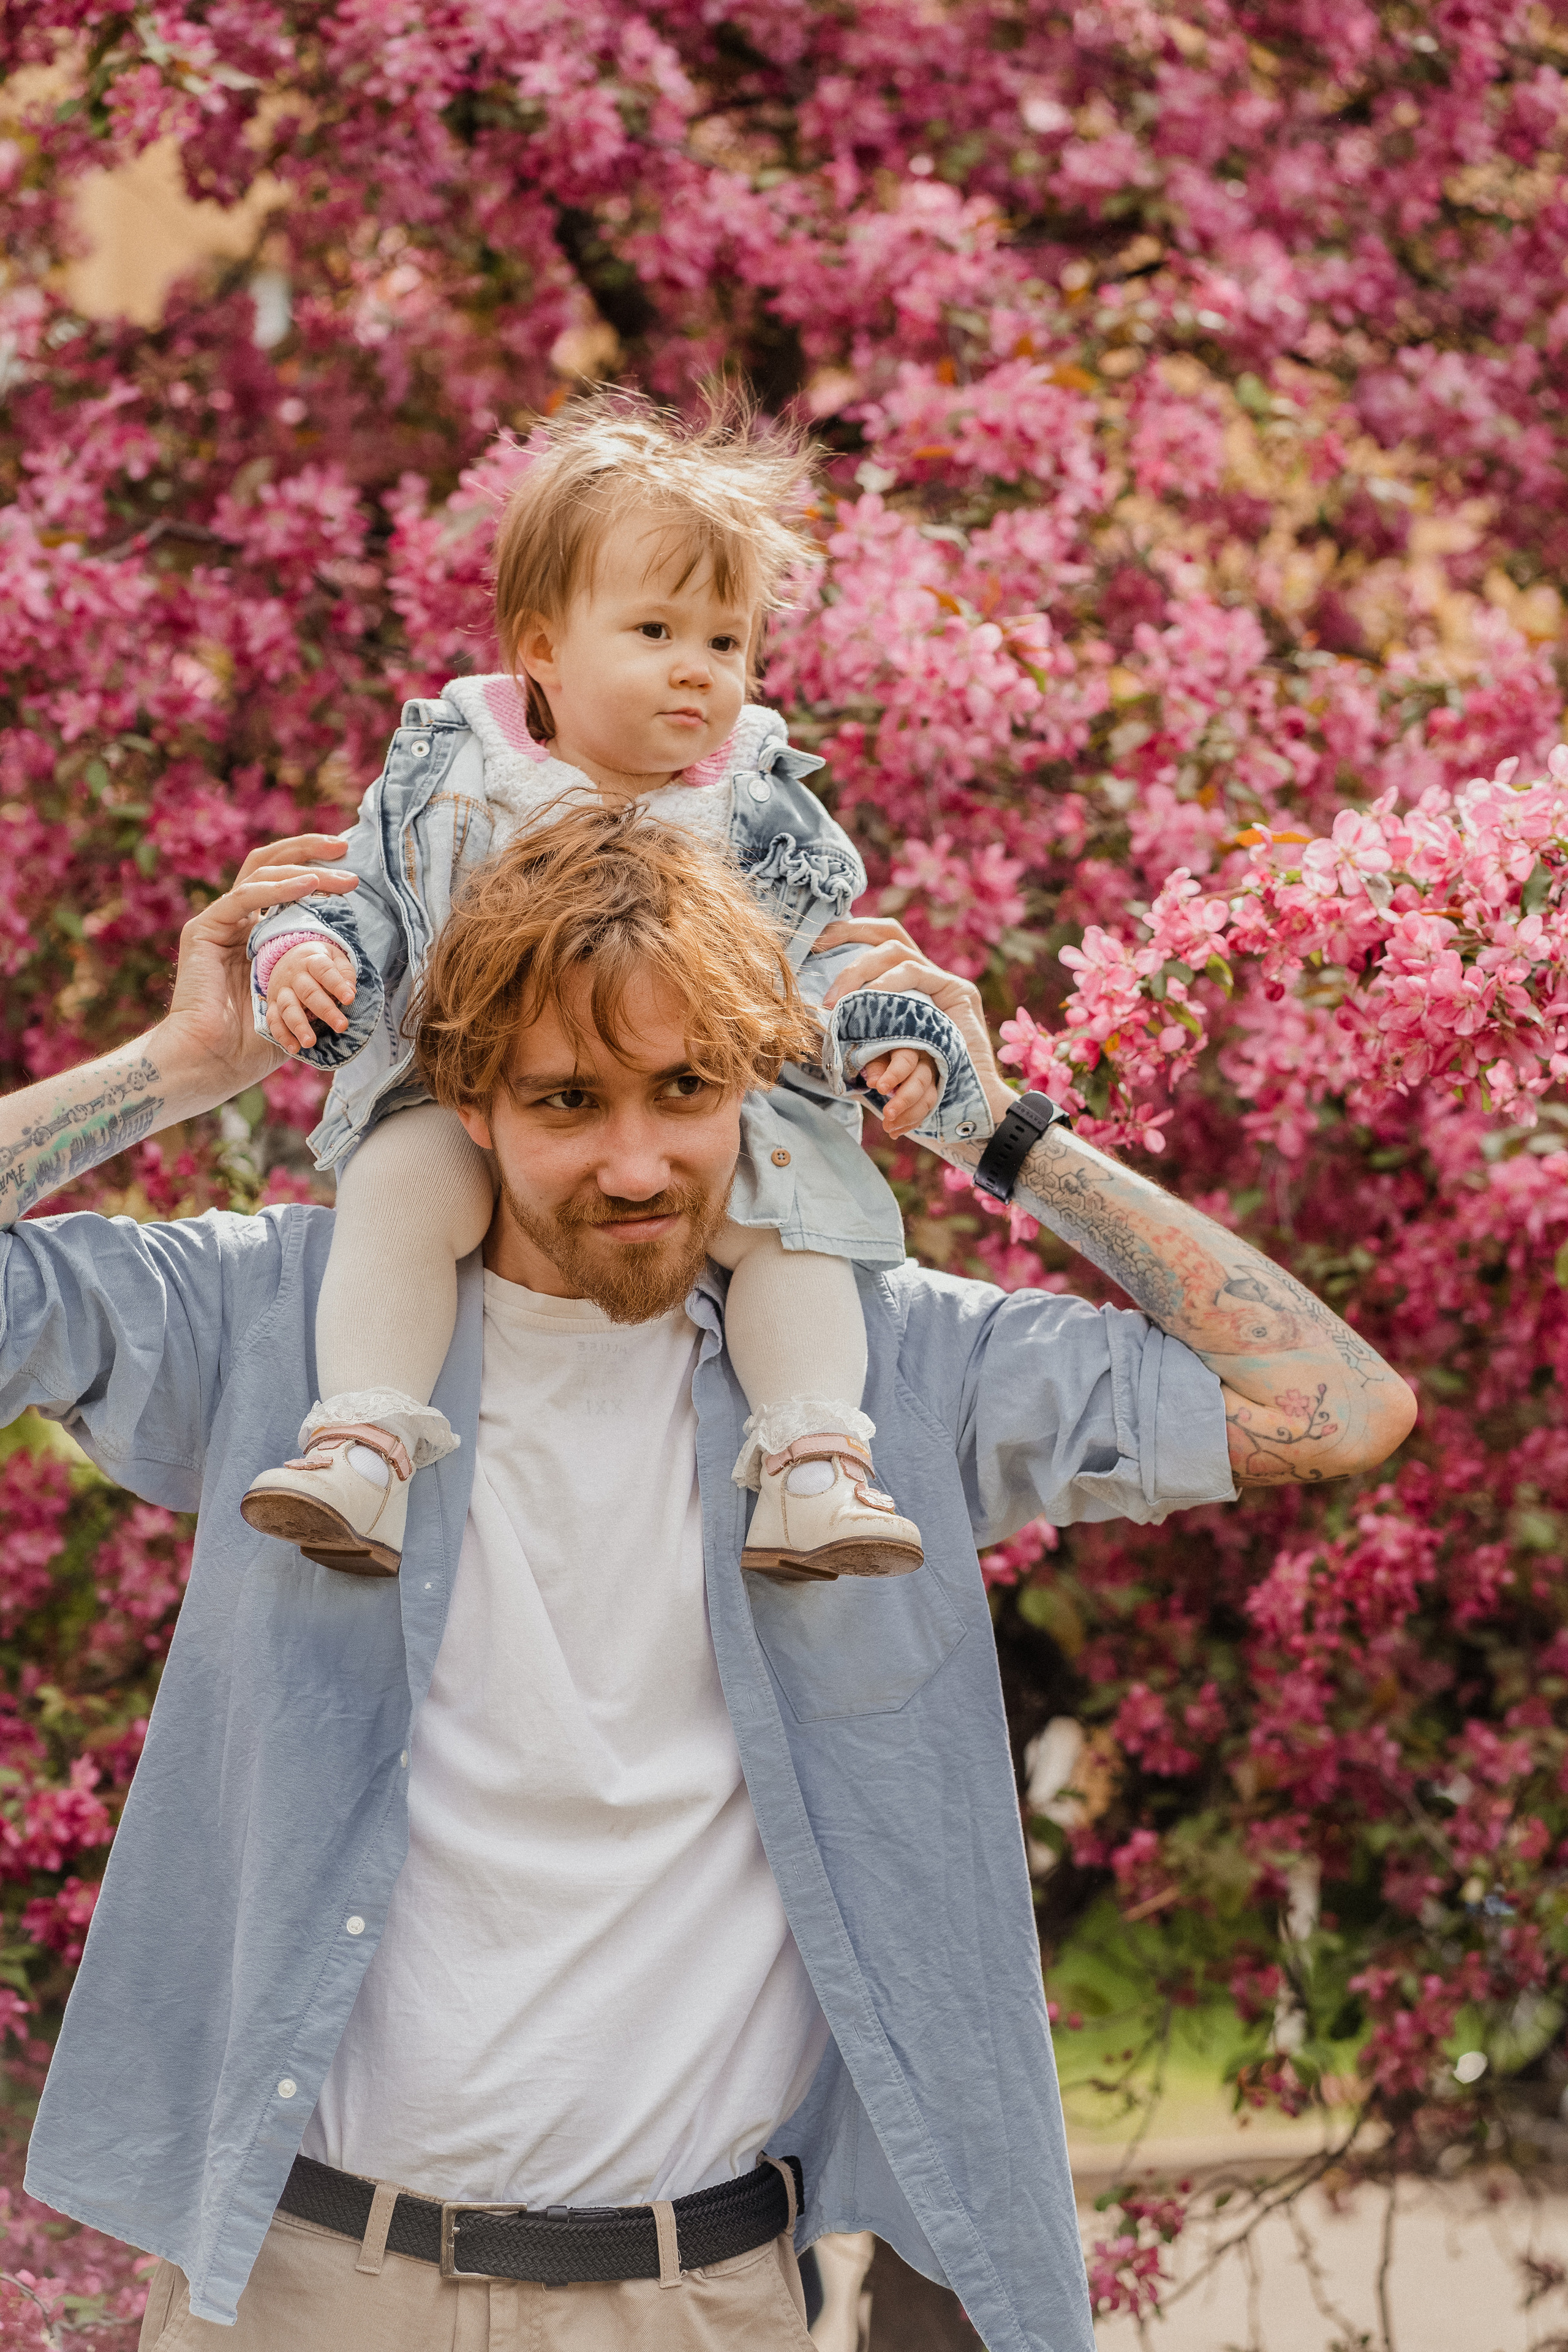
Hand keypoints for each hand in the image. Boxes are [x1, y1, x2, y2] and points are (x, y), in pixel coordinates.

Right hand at [163, 834, 357, 1098]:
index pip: (284, 882)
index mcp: (257, 931)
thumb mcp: (301, 996)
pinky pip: (244, 898)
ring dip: (304, 870)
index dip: (315, 867)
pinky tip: (308, 886)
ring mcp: (219, 922)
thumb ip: (317, 969)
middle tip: (345, 848)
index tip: (351, 869)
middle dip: (309, 851)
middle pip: (270, 865)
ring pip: (260, 874)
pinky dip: (278, 889)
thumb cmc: (257, 1040)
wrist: (214, 1061)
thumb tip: (357, 955)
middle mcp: (237, 920)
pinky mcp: (204, 930)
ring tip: (340, 877)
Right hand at [266, 940, 357, 1052]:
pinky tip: (294, 1048)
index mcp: (312, 960)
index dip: (337, 984)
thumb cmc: (319, 961)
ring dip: (299, 1026)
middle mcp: (294, 975)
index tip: (349, 999)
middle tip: (342, 1026)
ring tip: (310, 1043)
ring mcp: (281, 990)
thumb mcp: (335, 957)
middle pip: (308, 992)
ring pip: (288, 1008)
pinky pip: (273, 1020)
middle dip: (325, 1010)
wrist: (289, 955)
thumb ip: (345, 972)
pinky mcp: (273, 1004)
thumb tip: (351, 991)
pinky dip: (281, 1035)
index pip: (324, 970)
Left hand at [812, 915, 1011, 1122]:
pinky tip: (868, 1000)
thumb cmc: (910, 1088)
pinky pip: (916, 973)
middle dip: (850, 935)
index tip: (815, 942)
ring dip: (859, 972)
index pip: (877, 944)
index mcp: (903, 987)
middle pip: (889, 935)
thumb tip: (814, 1014)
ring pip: (897, 952)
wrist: (960, 1107)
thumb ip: (853, 1030)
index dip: (847, 934)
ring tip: (834, 1002)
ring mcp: (942, 982)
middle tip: (818, 953)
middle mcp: (925, 978)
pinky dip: (888, 983)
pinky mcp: (958, 991)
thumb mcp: (871, 1053)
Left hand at [855, 1046, 939, 1138]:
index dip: (894, 1075)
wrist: (897, 1055)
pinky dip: (911, 1123)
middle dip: (903, 1101)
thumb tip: (873, 1082)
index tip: (880, 1089)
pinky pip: (926, 1111)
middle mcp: (926, 1063)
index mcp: (911, 1048)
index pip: (906, 1061)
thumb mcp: (875, 1054)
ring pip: (927, 1099)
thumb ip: (875, 1066)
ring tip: (889, 1128)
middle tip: (887, 1115)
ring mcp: (931, 1080)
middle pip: (920, 1083)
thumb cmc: (883, 1053)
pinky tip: (896, 1132)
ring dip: (908, 1117)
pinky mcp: (930, 1094)